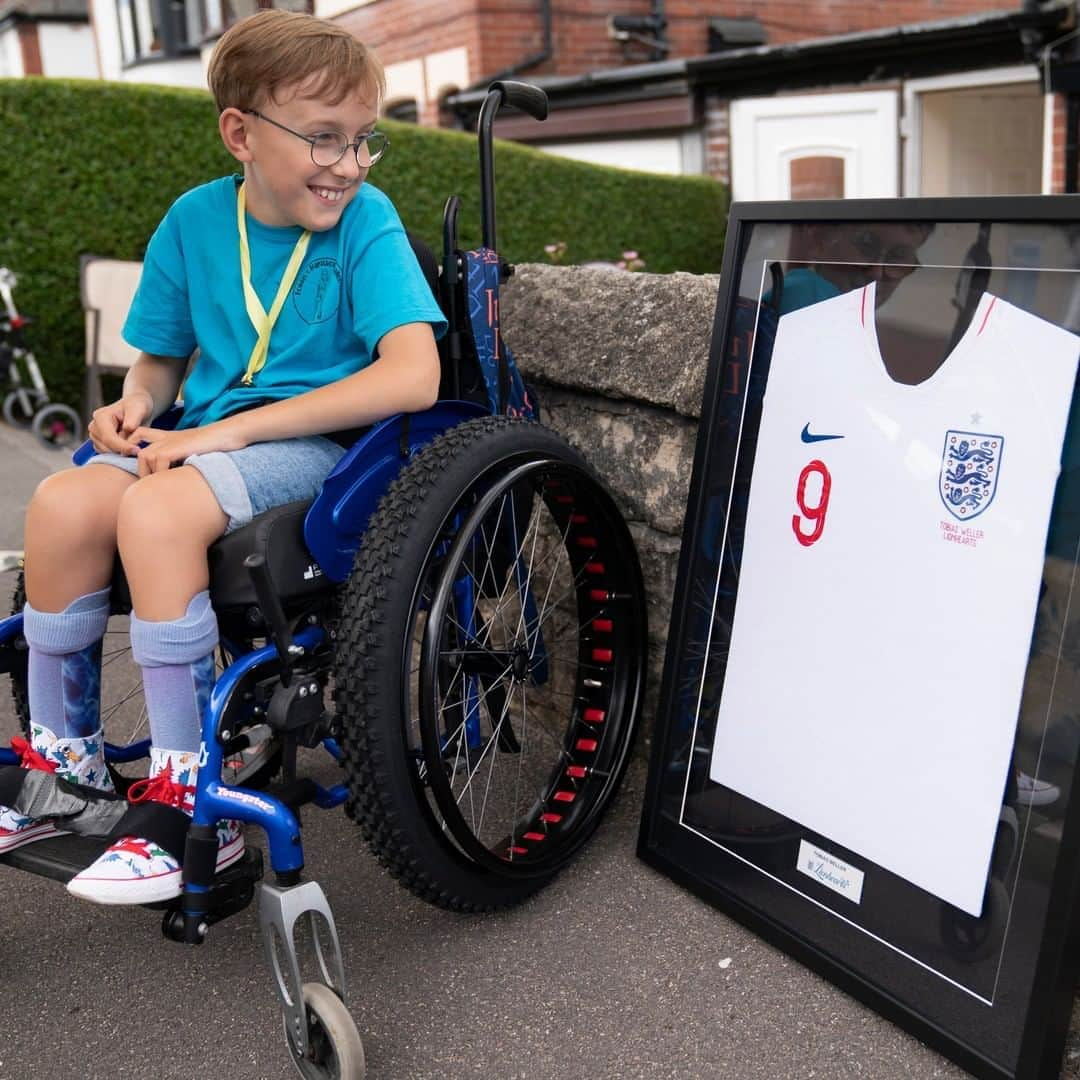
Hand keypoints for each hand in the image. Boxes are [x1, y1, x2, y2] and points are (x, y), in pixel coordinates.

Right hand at [88, 391, 153, 454]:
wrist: (135, 408)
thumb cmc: (137, 406)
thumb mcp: (138, 408)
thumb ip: (133, 418)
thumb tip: (127, 428)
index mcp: (101, 417)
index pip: (109, 437)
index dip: (123, 446)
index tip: (137, 451)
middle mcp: (94, 427)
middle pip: (106, 447)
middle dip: (123, 451)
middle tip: (139, 451)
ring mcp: (95, 436)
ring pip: (107, 453)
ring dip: (122, 453)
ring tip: (135, 446)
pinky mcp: (99, 444)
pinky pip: (109, 455)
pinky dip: (120, 454)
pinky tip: (130, 448)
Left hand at [128, 421, 247, 476]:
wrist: (228, 433)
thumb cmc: (217, 446)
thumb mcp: (195, 453)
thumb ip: (183, 461)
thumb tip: (178, 483)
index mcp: (169, 438)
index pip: (140, 435)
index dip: (135, 448)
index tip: (144, 469)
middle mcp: (166, 438)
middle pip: (140, 452)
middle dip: (141, 470)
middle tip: (150, 486)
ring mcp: (170, 441)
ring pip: (145, 456)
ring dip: (149, 473)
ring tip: (159, 486)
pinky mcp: (176, 446)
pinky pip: (158, 460)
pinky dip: (162, 472)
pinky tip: (171, 481)